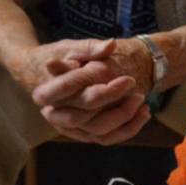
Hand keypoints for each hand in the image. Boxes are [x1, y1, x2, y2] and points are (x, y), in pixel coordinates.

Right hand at [29, 35, 154, 144]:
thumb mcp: (69, 48)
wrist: (43, 75)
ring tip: (142, 100)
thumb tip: (111, 45)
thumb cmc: (59, 58)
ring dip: (124, 119)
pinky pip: (106, 139)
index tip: (128, 79)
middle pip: (86, 116)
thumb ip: (89, 48)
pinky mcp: (81, 134)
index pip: (75, 93)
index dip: (101, 85)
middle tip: (134, 85)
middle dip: (115, 104)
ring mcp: (67, 128)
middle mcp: (53, 114)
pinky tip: (142, 113)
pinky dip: (127, 130)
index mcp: (45, 93)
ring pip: (98, 132)